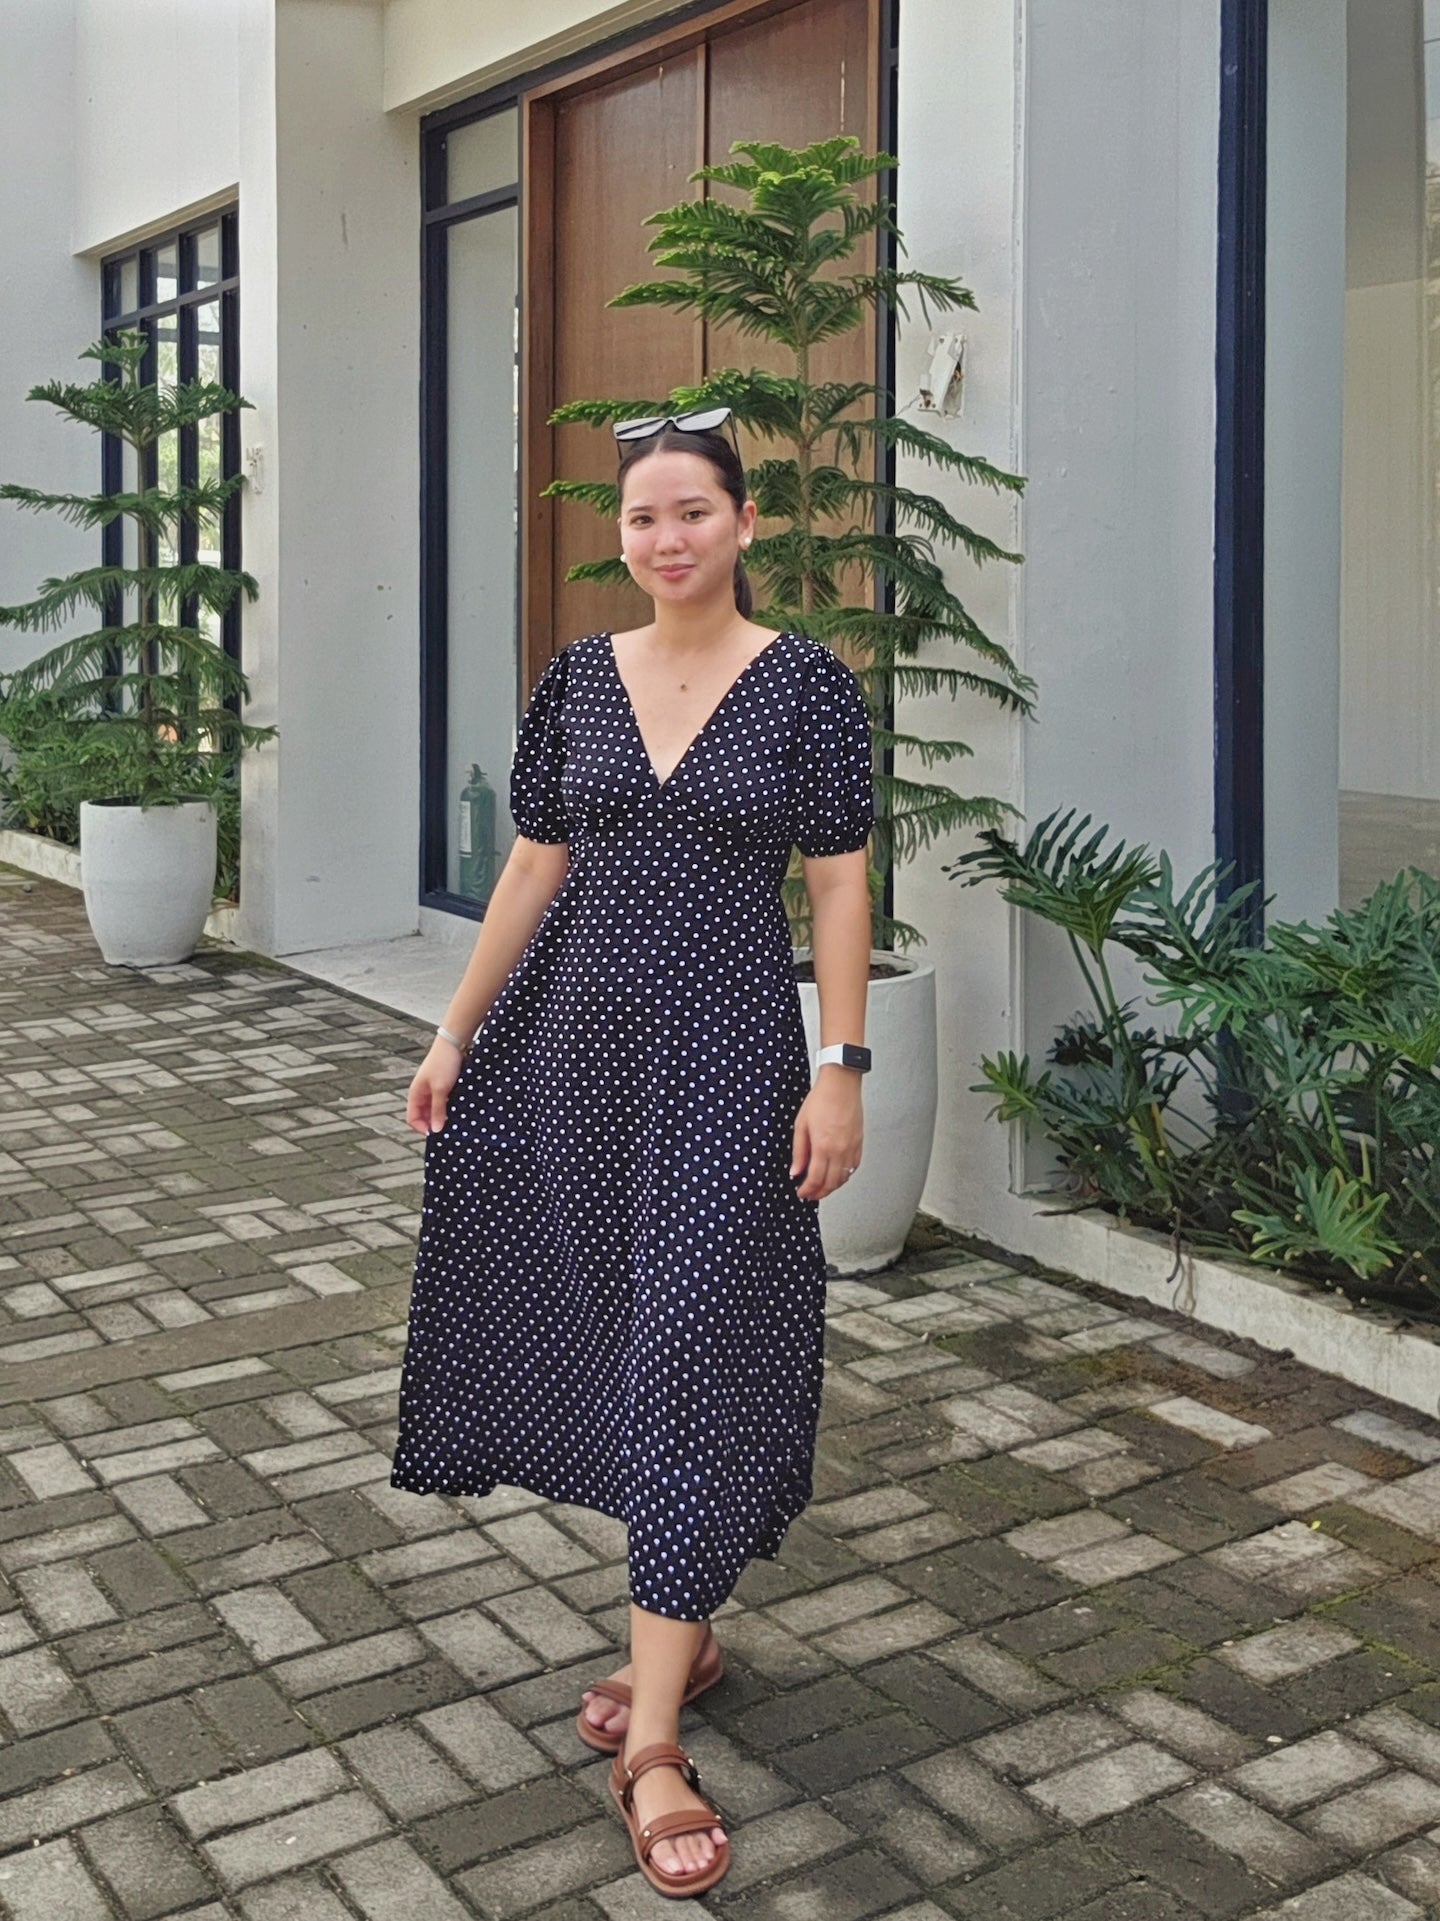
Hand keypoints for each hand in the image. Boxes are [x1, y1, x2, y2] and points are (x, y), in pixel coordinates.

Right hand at [406, 1040, 464, 1135]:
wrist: (455, 1042)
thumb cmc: (444, 1063)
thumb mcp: (440, 1089)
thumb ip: (438, 1110)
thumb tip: (436, 1130)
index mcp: (416, 1093)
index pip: (412, 1118)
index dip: (421, 1128)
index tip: (436, 1134)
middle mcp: (423, 1093)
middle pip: (424, 1115)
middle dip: (434, 1123)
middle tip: (448, 1130)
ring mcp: (434, 1089)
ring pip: (436, 1109)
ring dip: (443, 1116)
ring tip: (455, 1122)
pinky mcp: (445, 1085)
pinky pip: (445, 1102)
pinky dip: (450, 1108)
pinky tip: (460, 1112)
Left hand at [790, 1069, 862, 1201]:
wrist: (841, 1084)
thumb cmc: (821, 1099)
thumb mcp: (801, 1125)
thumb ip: (799, 1152)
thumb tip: (796, 1171)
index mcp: (823, 1146)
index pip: (816, 1178)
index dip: (808, 1190)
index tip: (801, 1193)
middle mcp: (840, 1149)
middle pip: (831, 1183)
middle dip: (820, 1193)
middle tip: (810, 1195)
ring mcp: (852, 1147)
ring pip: (844, 1177)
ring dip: (832, 1186)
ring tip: (822, 1187)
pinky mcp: (859, 1142)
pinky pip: (853, 1166)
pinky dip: (844, 1175)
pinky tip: (837, 1174)